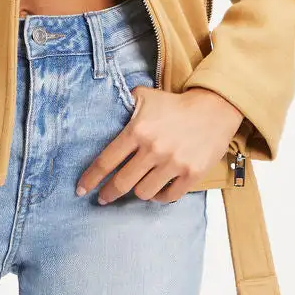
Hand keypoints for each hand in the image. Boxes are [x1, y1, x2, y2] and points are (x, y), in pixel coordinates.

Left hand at [76, 87, 242, 203]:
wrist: (214, 109)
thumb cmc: (175, 104)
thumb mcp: (145, 97)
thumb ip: (124, 105)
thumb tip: (103, 110)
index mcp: (138, 131)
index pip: (106, 161)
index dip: (90, 179)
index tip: (81, 189)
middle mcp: (153, 149)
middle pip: (122, 183)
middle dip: (108, 193)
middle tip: (103, 198)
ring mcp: (174, 163)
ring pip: (143, 192)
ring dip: (136, 192)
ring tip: (135, 187)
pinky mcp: (192, 174)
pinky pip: (168, 197)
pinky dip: (159, 197)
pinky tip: (155, 190)